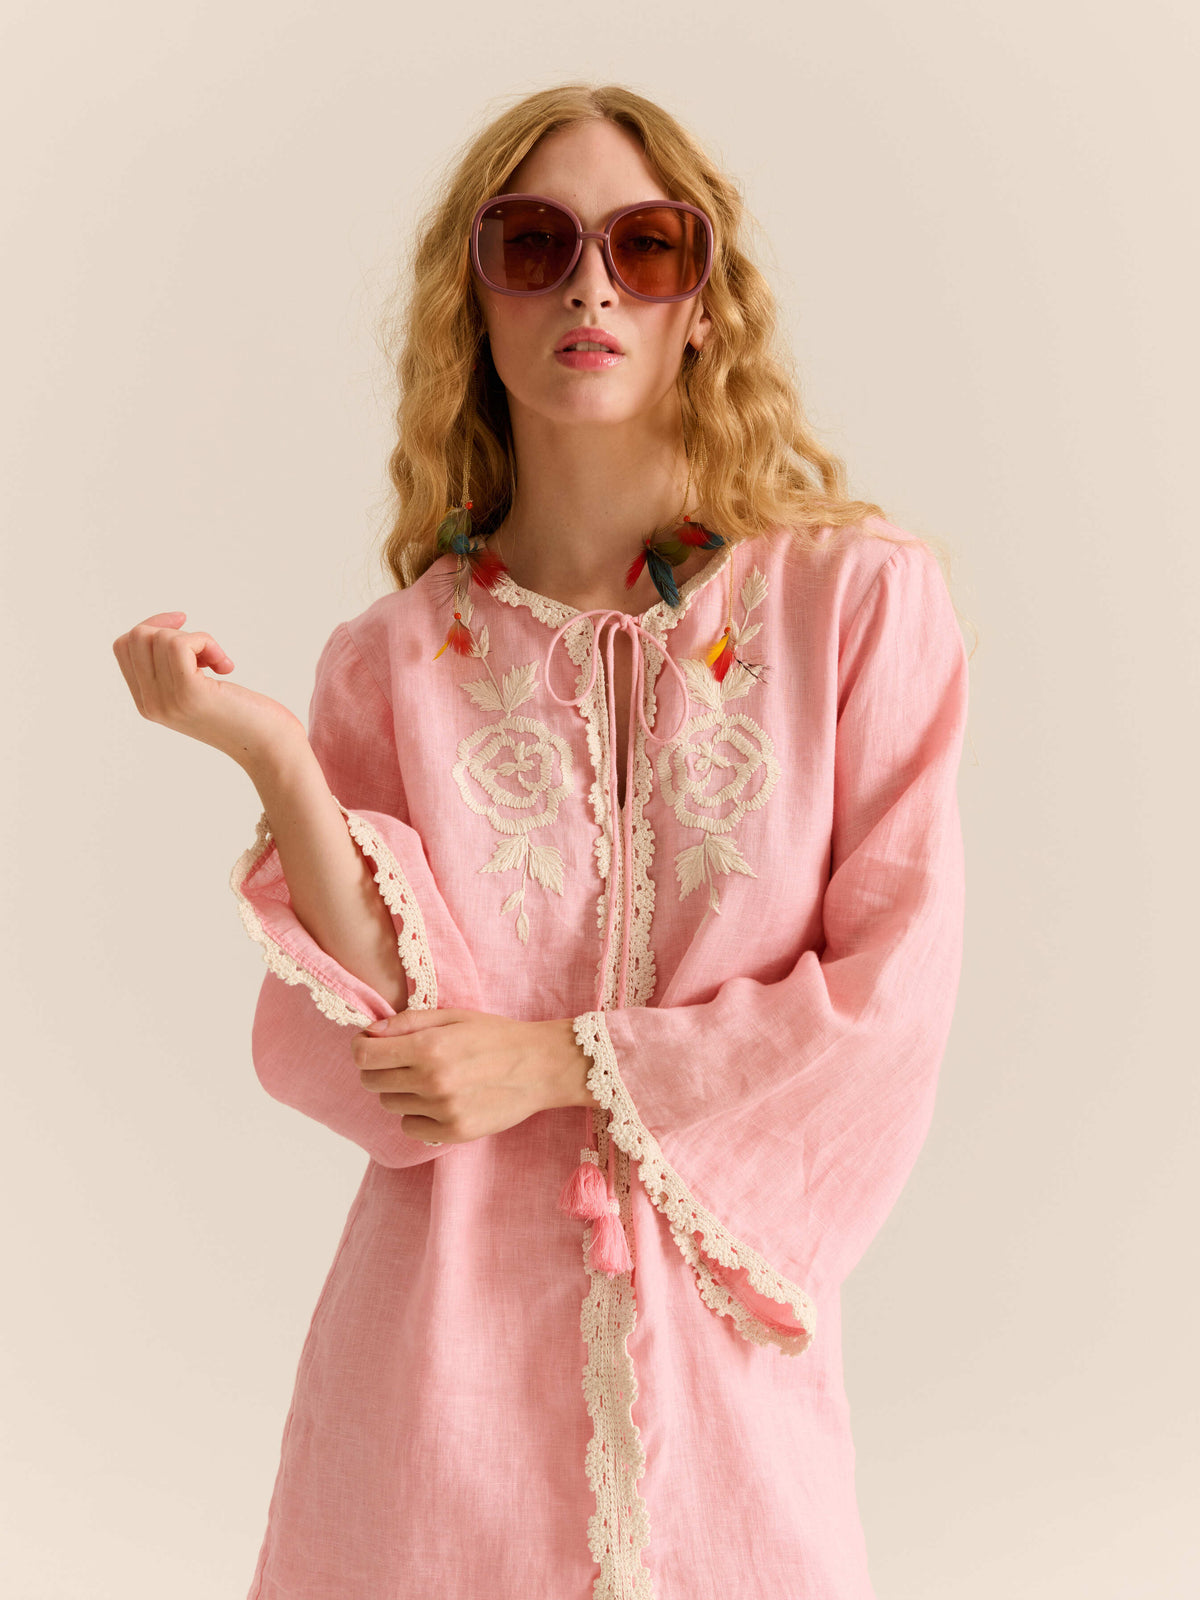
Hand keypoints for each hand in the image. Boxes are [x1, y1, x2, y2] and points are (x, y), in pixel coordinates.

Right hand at [112, 609, 304, 766]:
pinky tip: (226, 666)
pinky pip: (181, 644)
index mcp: (147, 702)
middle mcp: (150, 704)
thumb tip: (167, 627)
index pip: (124, 646)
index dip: (154, 626)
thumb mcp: (198, 691)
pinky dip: (206, 642)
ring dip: (198, 639)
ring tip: (220, 664)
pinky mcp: (190, 693)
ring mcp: (167, 700)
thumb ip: (175, 670)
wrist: (270, 748)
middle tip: (207, 655)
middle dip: (175, 631)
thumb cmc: (244, 716)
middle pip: (137, 637)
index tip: (186, 630)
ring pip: (159, 637)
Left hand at [351, 1010, 591, 1144]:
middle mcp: (431, 1081)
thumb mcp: (454, 1016)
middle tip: (401, 1060)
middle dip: (378, 1069)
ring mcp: (442, 1111)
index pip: (364, 1056)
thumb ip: (409, 1022)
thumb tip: (370, 1032)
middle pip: (371, 1082)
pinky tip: (439, 1100)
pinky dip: (417, 1115)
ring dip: (400, 1091)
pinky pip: (410, 1127)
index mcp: (428, 1047)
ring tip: (429, 1079)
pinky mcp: (454, 1132)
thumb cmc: (498, 1035)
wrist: (542, 1066)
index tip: (372, 1044)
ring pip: (390, 1105)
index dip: (362, 1047)